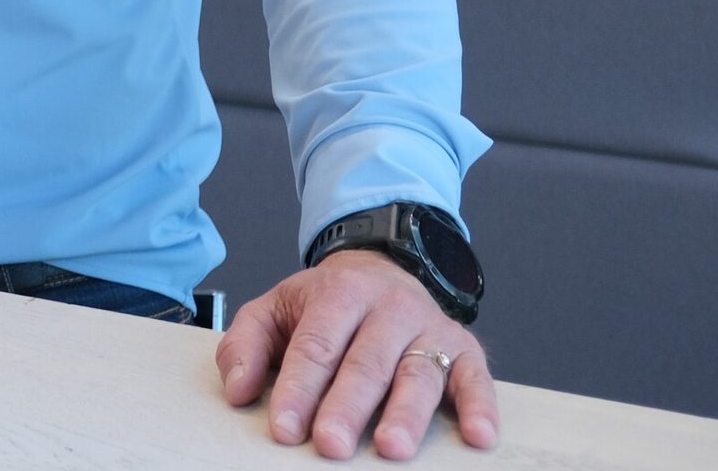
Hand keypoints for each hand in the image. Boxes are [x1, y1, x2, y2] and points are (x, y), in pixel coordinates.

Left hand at [216, 250, 497, 459]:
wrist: (383, 269)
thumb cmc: (327, 305)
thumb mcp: (278, 307)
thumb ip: (248, 343)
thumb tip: (237, 389)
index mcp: (339, 292)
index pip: (316, 344)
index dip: (299, 388)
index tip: (284, 429)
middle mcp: (388, 307)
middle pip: (366, 362)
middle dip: (347, 406)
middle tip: (331, 445)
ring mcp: (428, 328)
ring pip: (418, 374)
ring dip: (406, 414)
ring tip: (391, 449)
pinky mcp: (463, 350)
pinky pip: (475, 378)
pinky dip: (480, 407)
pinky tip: (478, 436)